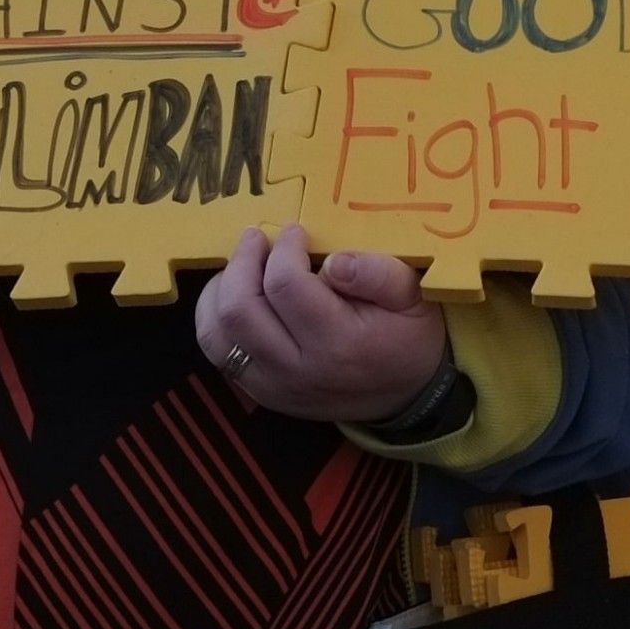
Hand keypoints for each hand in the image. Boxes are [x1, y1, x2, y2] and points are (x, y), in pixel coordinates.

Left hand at [195, 223, 449, 424]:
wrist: (406, 397)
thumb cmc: (408, 338)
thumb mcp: (414, 298)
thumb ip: (379, 274)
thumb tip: (333, 261)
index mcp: (337, 343)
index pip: (286, 286)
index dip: (283, 248)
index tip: (296, 231)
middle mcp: (297, 369)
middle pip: (240, 310)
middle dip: (241, 263)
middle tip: (257, 238)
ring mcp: (272, 386)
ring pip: (217, 333)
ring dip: (220, 290)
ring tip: (240, 266)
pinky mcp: (259, 392)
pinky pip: (217, 351)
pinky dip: (214, 317)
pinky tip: (235, 295)